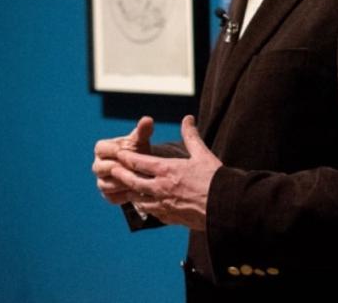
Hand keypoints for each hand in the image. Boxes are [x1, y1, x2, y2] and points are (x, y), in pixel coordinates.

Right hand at [93, 116, 153, 204]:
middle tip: (134, 168)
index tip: (128, 151)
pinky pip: (112, 198)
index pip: (101, 148)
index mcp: (101, 149)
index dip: (114, 150)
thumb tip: (148, 119)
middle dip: (118, 168)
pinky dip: (124, 196)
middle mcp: (98, 165)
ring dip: (121, 183)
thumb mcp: (141, 140)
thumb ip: (143, 131)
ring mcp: (101, 181)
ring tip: (137, 181)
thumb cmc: (139, 150)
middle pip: (101, 168)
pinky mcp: (108, 195)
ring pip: (105, 185)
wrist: (142, 170)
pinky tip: (137, 192)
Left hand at [112, 116, 221, 230]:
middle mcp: (161, 188)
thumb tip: (187, 118)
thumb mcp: (202, 154)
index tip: (119, 154)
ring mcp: (164, 205)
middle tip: (112, 170)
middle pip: (133, 182)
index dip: (127, 158)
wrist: (225, 207)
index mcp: (167, 170)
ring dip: (132, 193)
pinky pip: (152, 212)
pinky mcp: (170, 218)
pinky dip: (146, 207)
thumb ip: (191, 136)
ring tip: (127, 189)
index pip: (139, 162)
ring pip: (139, 200)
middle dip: (122, 175)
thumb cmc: (215, 179)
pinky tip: (147, 206)